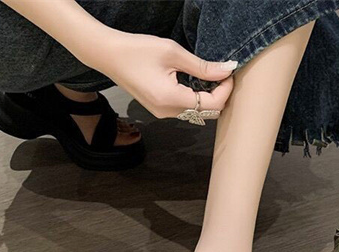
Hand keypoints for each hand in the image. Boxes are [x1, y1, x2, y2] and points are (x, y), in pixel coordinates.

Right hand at [93, 33, 236, 118]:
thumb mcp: (173, 53)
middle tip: (222, 73)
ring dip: (207, 97)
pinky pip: (184, 109)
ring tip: (210, 76)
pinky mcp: (159, 109)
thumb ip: (202, 66)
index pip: (211, 105)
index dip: (225, 90)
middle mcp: (167, 112)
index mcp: (171, 99)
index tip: (228, 72)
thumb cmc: (137, 51)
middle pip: (206, 113)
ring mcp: (162, 113)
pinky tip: (195, 81)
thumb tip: (226, 70)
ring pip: (196, 112)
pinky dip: (195, 98)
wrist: (109, 56)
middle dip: (219, 95)